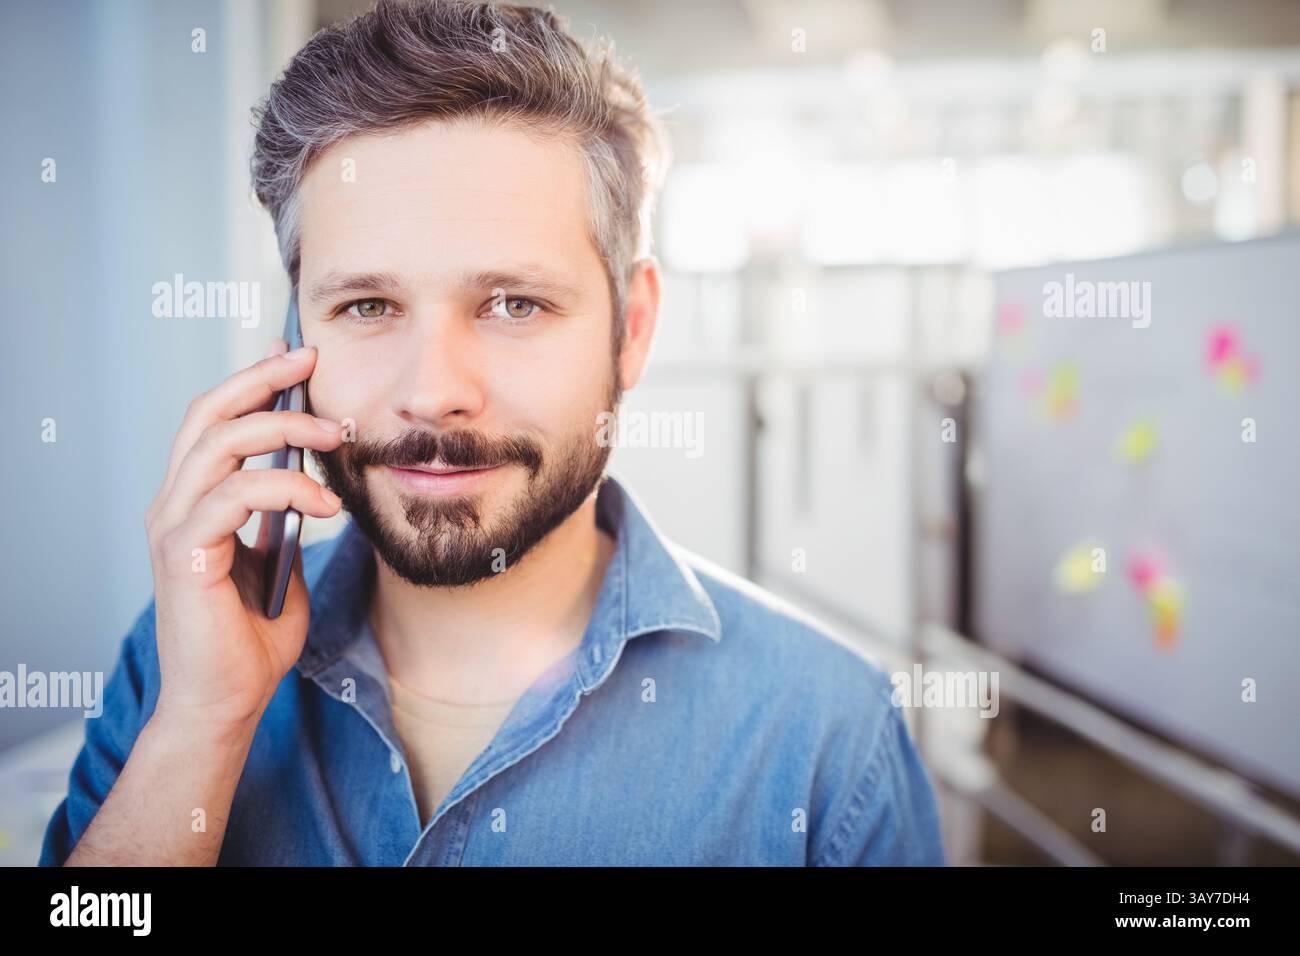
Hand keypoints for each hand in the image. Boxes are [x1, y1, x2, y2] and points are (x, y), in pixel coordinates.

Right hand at [144, 338, 343, 737]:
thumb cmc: (253, 638)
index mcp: (194, 501)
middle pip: (209, 415)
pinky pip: (233, 495)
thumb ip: (286, 519)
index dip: (251, 381)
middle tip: (311, 363)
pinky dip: (285, 489)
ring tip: (338, 439)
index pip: (215, 421)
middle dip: (262, 381)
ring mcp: (173, 526)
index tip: (294, 355)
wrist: (227, 701)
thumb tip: (314, 481)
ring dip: (285, 430)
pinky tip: (324, 505)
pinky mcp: (184, 554)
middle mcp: (174, 504)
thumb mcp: (281, 561)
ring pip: (219, 445)